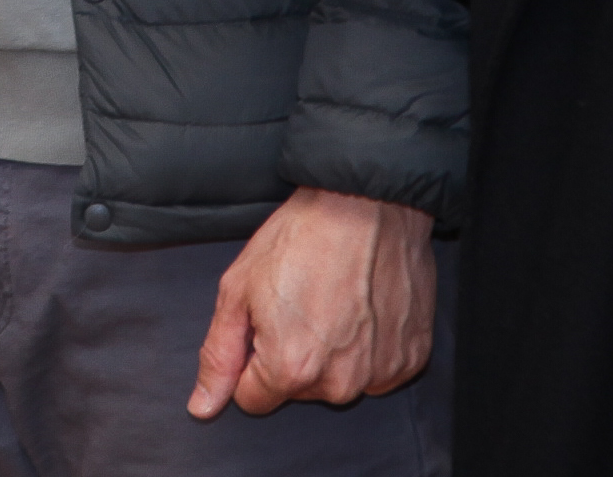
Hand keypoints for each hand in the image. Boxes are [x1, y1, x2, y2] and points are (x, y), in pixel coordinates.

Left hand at [188, 187, 436, 417]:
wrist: (368, 205)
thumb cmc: (301, 238)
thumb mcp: (238, 290)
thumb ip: (219, 356)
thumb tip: (202, 407)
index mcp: (291, 369)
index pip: (253, 398)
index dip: (249, 359)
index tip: (262, 322)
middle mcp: (339, 383)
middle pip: (297, 390)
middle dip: (290, 355)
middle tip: (299, 303)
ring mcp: (380, 373)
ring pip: (337, 381)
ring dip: (331, 353)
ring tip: (332, 300)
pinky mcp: (410, 359)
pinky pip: (376, 370)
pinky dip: (368, 347)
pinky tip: (362, 307)